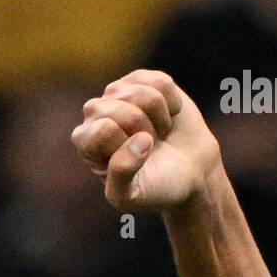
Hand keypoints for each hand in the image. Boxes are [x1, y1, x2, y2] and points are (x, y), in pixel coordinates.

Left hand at [71, 69, 222, 213]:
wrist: (190, 173)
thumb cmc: (155, 188)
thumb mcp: (130, 197)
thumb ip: (120, 175)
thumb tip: (138, 140)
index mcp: (86, 142)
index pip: (102, 130)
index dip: (126, 146)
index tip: (134, 161)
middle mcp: (96, 114)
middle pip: (121, 110)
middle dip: (144, 132)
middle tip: (148, 147)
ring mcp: (119, 93)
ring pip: (142, 93)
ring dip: (159, 119)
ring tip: (157, 135)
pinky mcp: (143, 80)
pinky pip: (160, 82)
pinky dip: (172, 104)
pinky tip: (167, 118)